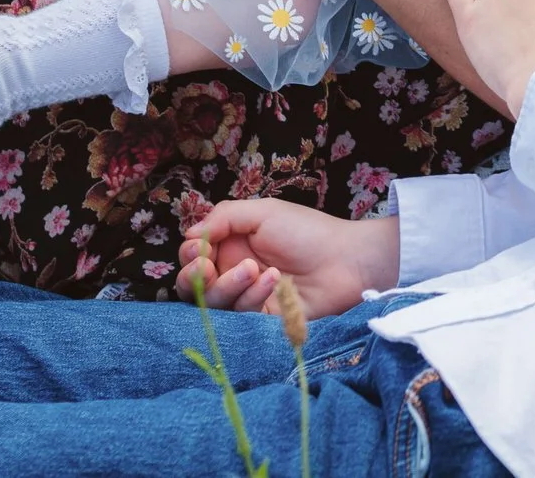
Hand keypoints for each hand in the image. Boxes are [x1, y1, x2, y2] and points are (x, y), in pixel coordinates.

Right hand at [175, 199, 401, 317]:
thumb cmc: (307, 232)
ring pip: (214, 304)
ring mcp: (247, 299)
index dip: (189, 256)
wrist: (346, 261)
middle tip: (207, 267)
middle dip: (194, 278)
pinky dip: (252, 296)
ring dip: (229, 284)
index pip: (193, 257)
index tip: (198, 250)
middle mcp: (234, 273)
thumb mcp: (263, 213)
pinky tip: (274, 280)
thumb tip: (188, 236)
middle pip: (193, 287)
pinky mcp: (260, 321)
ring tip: (254, 268)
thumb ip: (224, 218)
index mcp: (232, 246)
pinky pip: (240, 317)